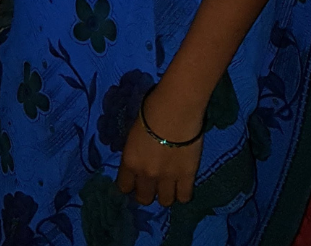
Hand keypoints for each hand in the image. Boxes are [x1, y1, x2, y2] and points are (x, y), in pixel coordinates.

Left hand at [116, 87, 203, 206]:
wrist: (175, 109)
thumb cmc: (151, 111)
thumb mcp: (133, 133)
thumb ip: (135, 152)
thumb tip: (139, 158)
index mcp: (130, 161)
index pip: (124, 187)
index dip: (129, 185)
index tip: (133, 181)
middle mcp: (146, 174)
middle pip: (144, 198)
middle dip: (146, 192)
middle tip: (152, 184)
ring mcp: (167, 178)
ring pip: (164, 201)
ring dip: (165, 194)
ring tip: (168, 184)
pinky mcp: (187, 177)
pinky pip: (184, 198)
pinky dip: (182, 193)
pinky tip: (182, 184)